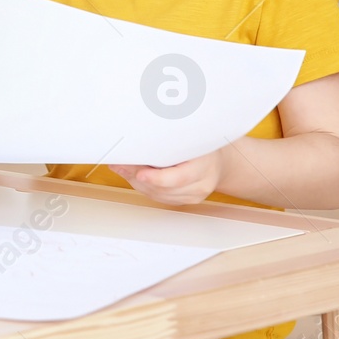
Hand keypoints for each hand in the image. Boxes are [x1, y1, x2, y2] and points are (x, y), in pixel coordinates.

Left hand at [110, 151, 225, 205]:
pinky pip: (159, 198)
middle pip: (164, 188)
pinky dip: (144, 187)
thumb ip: (168, 140)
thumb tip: (138, 140)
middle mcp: (201, 184)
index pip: (179, 178)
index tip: (140, 173)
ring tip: (122, 167)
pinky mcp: (185, 201)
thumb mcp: (190, 137)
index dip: (157, 178)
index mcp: (204, 166)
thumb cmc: (203, 147)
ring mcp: (193, 196)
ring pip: (158, 194)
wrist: (219, 162)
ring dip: (137, 182)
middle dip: (137, 176)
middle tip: (120, 164)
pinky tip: (134, 176)